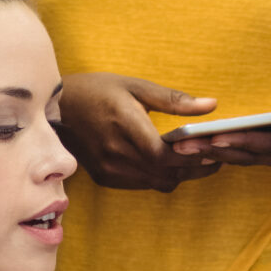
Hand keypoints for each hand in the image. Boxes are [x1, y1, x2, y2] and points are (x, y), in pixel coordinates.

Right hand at [59, 73, 222, 192]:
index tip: (213, 151)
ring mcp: (108, 168)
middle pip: (165, 173)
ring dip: (179, 174)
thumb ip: (174, 100)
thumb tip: (211, 105)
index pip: (163, 154)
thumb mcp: (135, 86)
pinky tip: (168, 163)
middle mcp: (115, 152)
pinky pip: (143, 185)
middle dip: (194, 169)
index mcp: (124, 124)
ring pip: (157, 183)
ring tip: (196, 160)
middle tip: (215, 158)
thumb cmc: (97, 91)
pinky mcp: (105, 178)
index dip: (191, 157)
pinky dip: (160, 177)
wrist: (56, 109)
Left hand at [164, 82, 270, 174]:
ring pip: (237, 157)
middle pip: (243, 153)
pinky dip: (217, 152)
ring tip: (176, 146)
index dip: (242, 141)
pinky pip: (240, 156)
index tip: (217, 136)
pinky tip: (192, 147)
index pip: (268, 144)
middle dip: (211, 149)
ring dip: (207, 152)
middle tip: (179, 144)